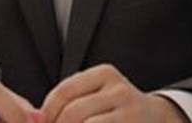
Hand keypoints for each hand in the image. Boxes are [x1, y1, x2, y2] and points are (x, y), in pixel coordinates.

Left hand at [40, 64, 186, 122]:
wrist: (158, 120)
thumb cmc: (115, 110)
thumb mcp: (96, 96)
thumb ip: (68, 103)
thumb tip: (33, 119)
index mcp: (104, 74)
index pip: (64, 92)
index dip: (47, 114)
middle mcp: (119, 90)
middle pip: (73, 113)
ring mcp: (129, 110)